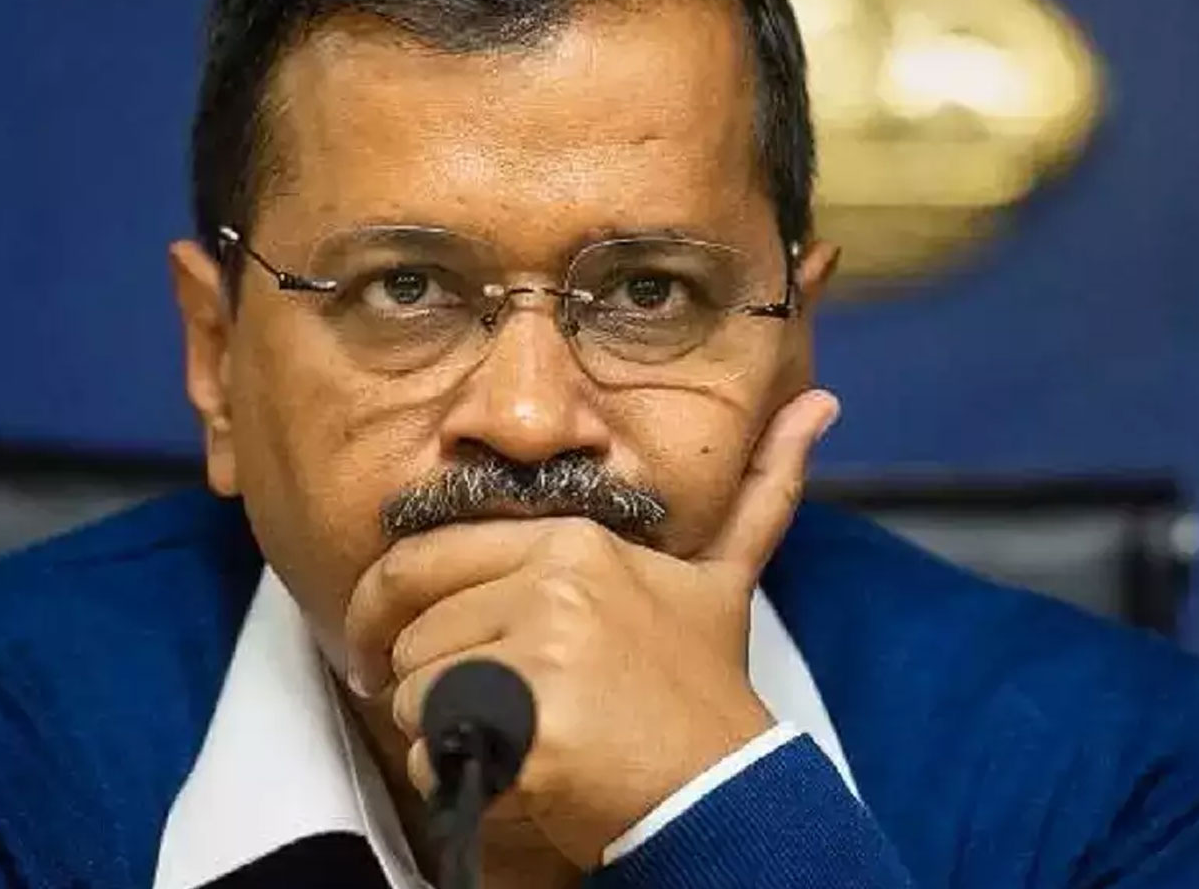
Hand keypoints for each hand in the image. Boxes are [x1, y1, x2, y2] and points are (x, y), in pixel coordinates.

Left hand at [342, 389, 841, 868]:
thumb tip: (819, 404)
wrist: (727, 793)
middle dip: (425, 680)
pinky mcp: (529, 730)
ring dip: (444, 733)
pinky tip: (519, 777)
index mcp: (573, 542)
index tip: (379, 650)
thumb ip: (758, 494)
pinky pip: (434, 754)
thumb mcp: (721, 582)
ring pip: (414, 695)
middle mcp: (553, 584)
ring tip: (514, 740)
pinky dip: (457, 781)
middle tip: (465, 710)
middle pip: (413, 632)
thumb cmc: (704, 692)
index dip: (382, 608)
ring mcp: (541, 655)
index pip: (422, 558)